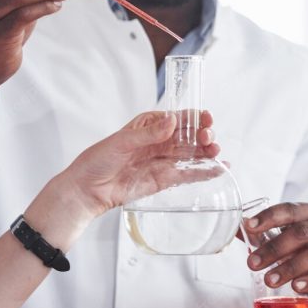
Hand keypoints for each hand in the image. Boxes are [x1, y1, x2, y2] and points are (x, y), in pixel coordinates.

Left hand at [60, 110, 219, 218]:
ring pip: (192, 154)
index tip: (205, 118)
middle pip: (189, 136)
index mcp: (150, 125)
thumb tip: (172, 121)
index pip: (178, 118)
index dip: (194, 117)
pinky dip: (204, 172)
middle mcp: (161, 141)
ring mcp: (164, 160)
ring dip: (207, 152)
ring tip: (216, 152)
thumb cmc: (98, 160)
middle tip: (208, 138)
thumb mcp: (122, 141)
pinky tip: (219, 169)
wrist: (88, 190)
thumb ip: (149, 133)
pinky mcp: (165, 180)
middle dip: (203, 135)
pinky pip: (188, 174)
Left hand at [245, 203, 307, 299]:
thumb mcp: (292, 236)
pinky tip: (297, 286)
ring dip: (289, 267)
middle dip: (273, 248)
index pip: (290, 209)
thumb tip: (237, 227)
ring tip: (269, 279)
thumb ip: (266, 232)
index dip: (269, 217)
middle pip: (301, 233)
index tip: (250, 226)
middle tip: (252, 263)